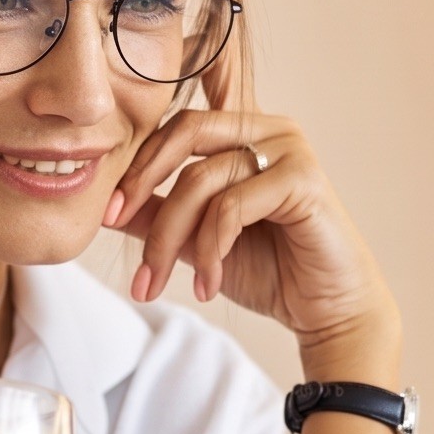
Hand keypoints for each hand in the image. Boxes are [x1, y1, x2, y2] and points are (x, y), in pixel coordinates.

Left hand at [105, 57, 399, 376]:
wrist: (326, 313)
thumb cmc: (272, 272)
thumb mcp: (200, 240)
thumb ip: (161, 215)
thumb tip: (108, 205)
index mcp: (244, 132)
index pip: (179, 120)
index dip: (137, 156)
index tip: (107, 209)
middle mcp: (268, 128)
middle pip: (183, 135)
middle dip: (141, 184)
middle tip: (113, 225)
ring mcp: (288, 148)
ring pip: (201, 179)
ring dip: (170, 237)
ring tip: (158, 282)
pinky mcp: (302, 179)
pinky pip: (231, 205)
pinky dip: (210, 248)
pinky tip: (209, 284)